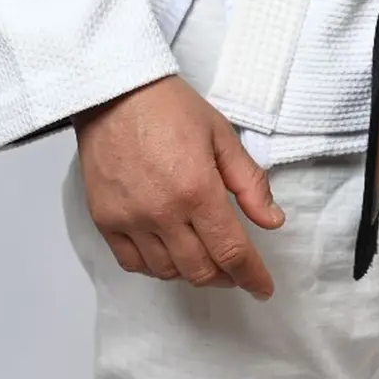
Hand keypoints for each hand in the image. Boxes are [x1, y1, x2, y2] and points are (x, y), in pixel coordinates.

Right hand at [73, 75, 285, 297]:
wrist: (115, 92)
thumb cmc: (169, 107)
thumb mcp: (221, 135)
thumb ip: (249, 182)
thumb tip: (272, 221)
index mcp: (197, 189)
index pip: (231, 251)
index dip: (252, 276)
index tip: (263, 287)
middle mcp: (163, 212)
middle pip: (200, 270)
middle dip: (225, 277)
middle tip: (236, 270)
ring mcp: (131, 219)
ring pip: (167, 272)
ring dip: (192, 272)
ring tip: (204, 257)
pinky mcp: (105, 220)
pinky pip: (133, 263)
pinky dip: (155, 267)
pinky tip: (168, 253)